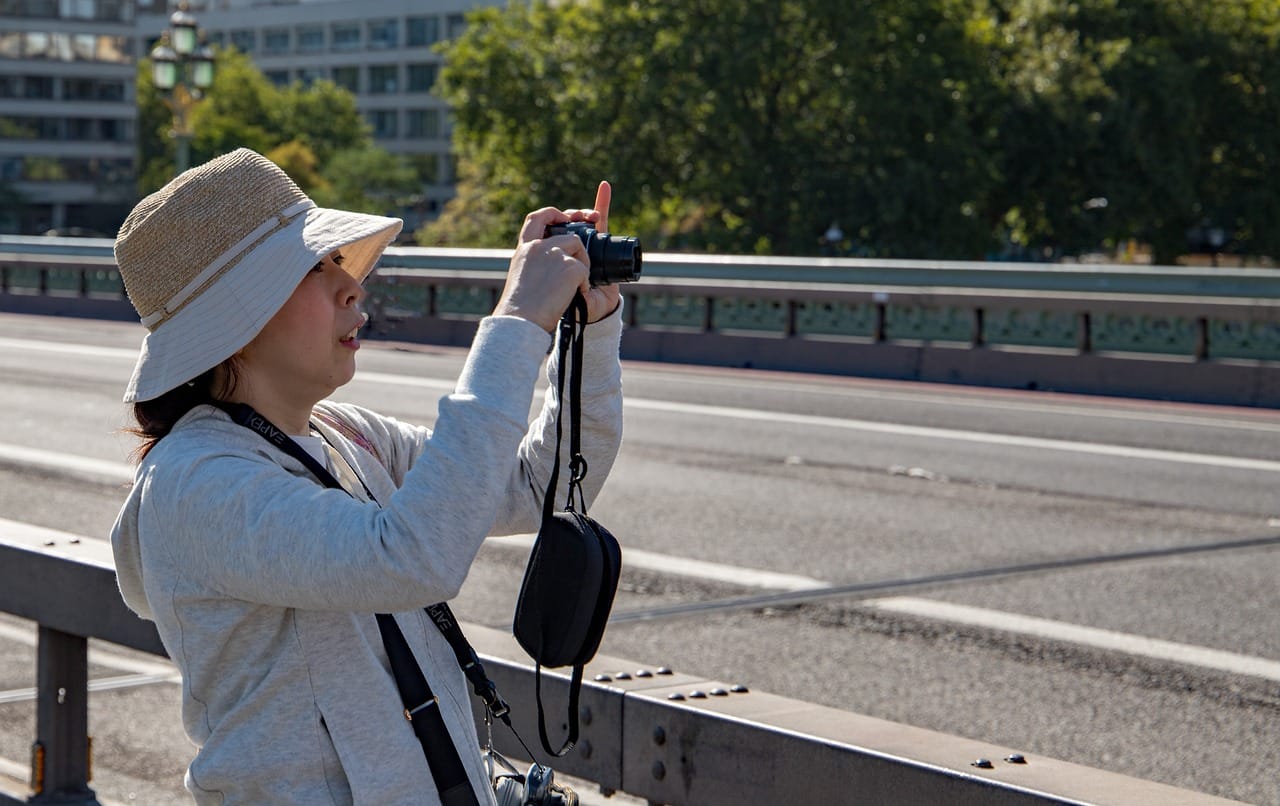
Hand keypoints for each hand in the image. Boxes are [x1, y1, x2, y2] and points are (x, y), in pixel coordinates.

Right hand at [493, 181, 620, 331]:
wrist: (521, 322)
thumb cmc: (521, 308)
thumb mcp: (524, 277)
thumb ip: (537, 263)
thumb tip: (558, 258)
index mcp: (524, 249)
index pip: (536, 219)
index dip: (552, 213)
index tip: (564, 217)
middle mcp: (538, 246)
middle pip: (567, 232)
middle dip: (582, 228)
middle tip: (593, 225)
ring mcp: (555, 254)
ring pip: (578, 246)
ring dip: (582, 263)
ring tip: (573, 285)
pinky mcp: (570, 266)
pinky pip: (585, 269)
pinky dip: (583, 283)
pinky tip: (575, 294)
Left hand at [562, 182, 621, 323]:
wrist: (594, 314)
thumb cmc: (573, 308)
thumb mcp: (564, 299)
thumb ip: (565, 290)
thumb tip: (565, 277)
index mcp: (550, 256)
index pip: (545, 229)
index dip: (550, 218)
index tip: (559, 222)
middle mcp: (565, 249)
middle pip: (565, 222)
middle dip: (570, 216)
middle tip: (574, 219)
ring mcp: (584, 246)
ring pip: (582, 220)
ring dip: (585, 211)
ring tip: (591, 214)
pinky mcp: (602, 246)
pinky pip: (602, 222)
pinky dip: (602, 203)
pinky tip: (604, 187)